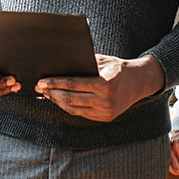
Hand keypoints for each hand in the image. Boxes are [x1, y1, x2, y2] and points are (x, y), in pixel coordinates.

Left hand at [35, 54, 164, 122]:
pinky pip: (81, 113)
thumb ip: (84, 63)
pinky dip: (68, 107)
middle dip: (52, 93)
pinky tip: (60, 100)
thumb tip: (60, 64)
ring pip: (73, 109)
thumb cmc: (118, 68)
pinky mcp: (105, 118)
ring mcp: (105, 112)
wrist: (139, 83)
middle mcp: (105, 100)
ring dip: (57, 102)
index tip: (42, 81)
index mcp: (105, 84)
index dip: (55, 83)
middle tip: (39, 88)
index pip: (73, 84)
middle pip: (70, 98)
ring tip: (47, 94)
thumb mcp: (103, 61)